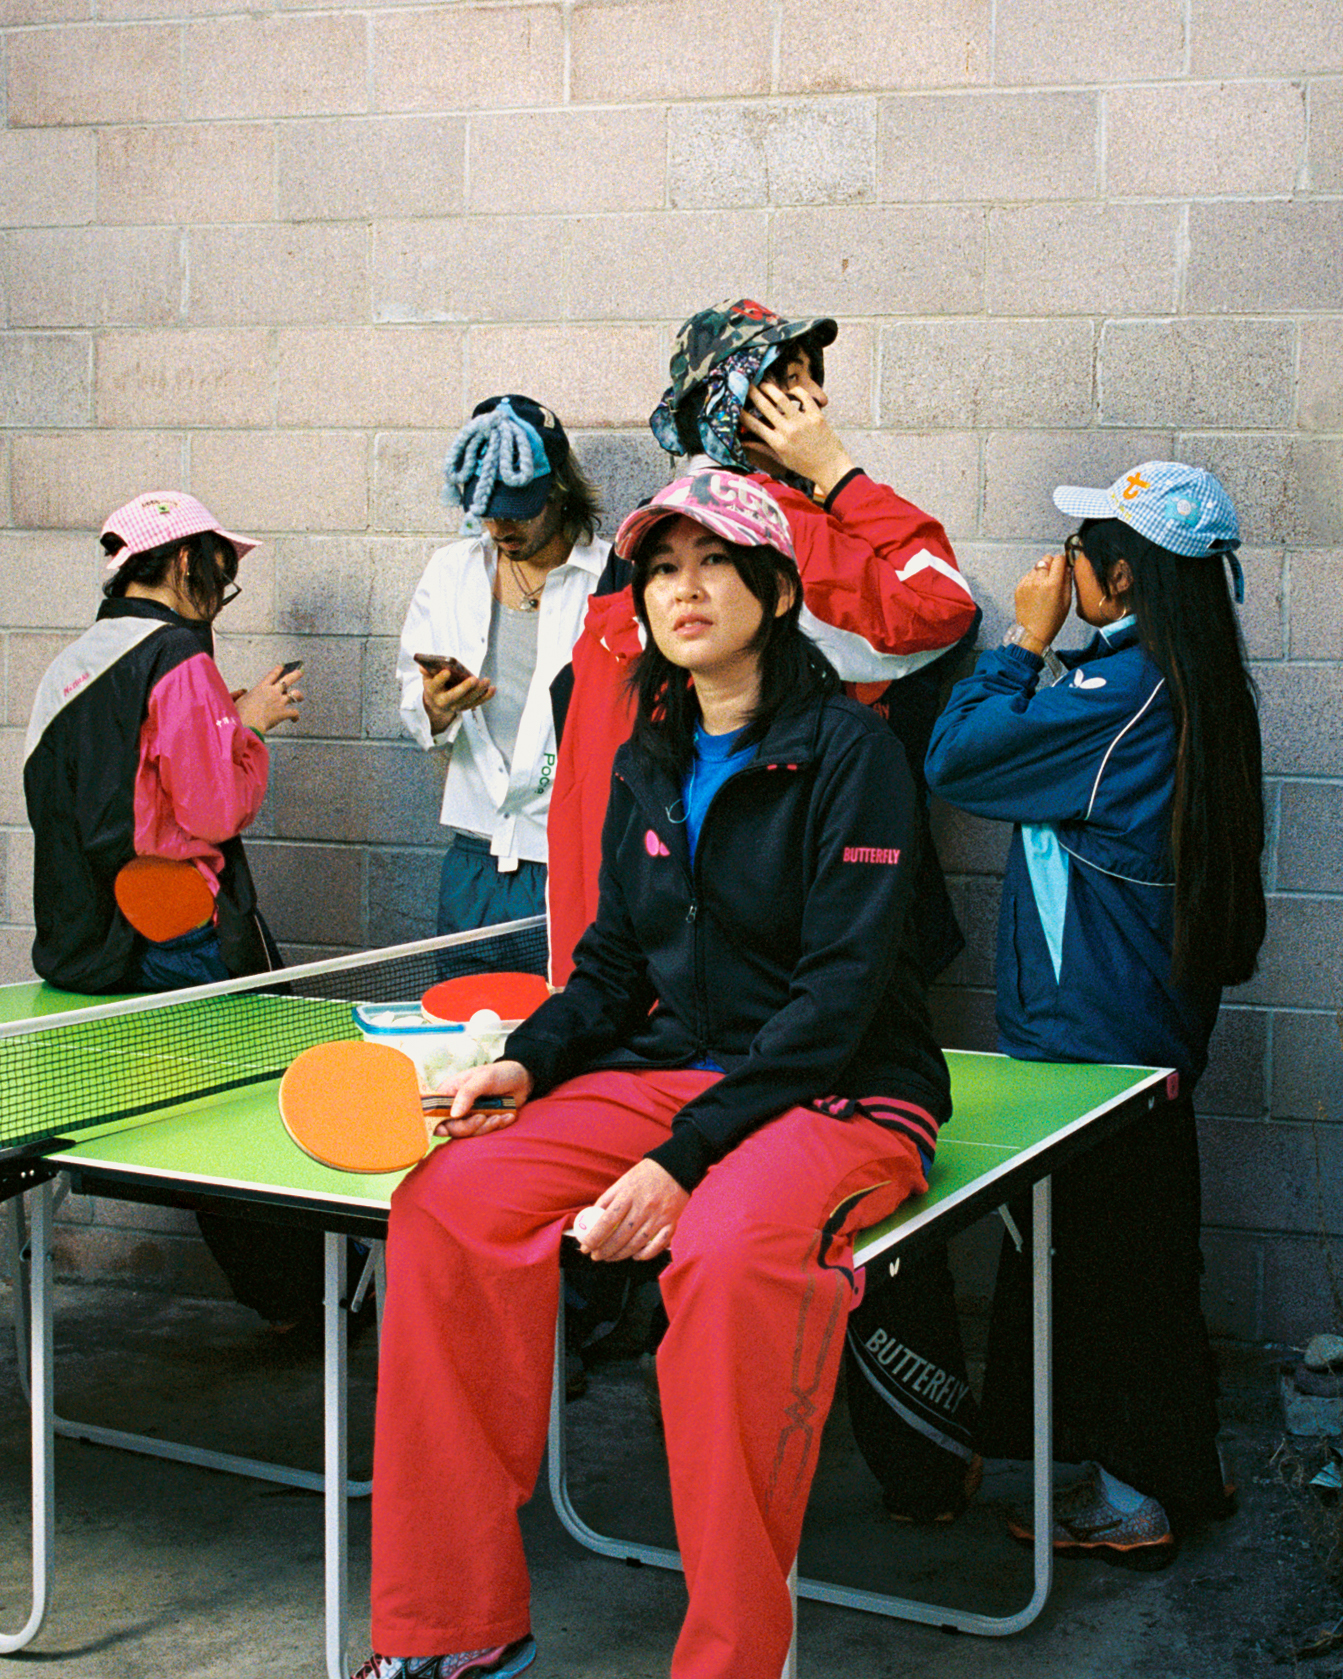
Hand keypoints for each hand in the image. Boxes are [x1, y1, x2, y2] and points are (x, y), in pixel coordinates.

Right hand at [234, 664, 302, 734]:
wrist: (248, 722)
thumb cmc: (240, 713)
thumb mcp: (238, 699)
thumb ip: (241, 694)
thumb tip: (243, 691)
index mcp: (261, 687)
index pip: (272, 675)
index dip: (278, 670)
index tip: (282, 666)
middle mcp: (273, 692)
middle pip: (288, 679)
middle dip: (296, 674)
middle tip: (300, 671)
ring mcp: (280, 701)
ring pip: (295, 694)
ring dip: (299, 696)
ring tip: (301, 697)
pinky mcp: (284, 712)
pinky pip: (294, 713)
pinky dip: (295, 716)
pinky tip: (294, 719)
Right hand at [421, 665, 494, 736]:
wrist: (436, 703)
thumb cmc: (434, 684)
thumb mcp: (427, 678)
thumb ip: (426, 671)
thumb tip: (424, 666)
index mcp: (432, 692)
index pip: (435, 685)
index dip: (440, 679)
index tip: (447, 671)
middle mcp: (444, 701)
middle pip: (454, 696)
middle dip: (465, 688)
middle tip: (474, 679)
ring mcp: (455, 706)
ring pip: (468, 700)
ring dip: (479, 691)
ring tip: (486, 681)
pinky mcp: (465, 707)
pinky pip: (476, 703)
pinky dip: (485, 697)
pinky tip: (493, 689)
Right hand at [432, 1059, 532, 1138]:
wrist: (523, 1079)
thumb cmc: (500, 1073)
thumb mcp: (483, 1078)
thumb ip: (467, 1094)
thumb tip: (453, 1114)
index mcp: (450, 1092)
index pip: (434, 1111)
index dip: (436, 1123)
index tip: (444, 1131)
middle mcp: (457, 1105)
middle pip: (452, 1127)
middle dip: (468, 1126)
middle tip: (483, 1117)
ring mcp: (470, 1115)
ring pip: (469, 1132)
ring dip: (485, 1127)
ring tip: (499, 1117)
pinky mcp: (483, 1122)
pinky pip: (484, 1133)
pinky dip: (496, 1127)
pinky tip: (507, 1117)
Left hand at [574, 1159, 688, 1262]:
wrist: (676, 1167)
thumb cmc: (645, 1175)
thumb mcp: (623, 1181)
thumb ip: (607, 1199)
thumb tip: (592, 1216)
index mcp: (629, 1194)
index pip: (608, 1221)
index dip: (594, 1237)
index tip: (585, 1246)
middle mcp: (644, 1207)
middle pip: (621, 1236)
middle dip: (605, 1250)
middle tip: (595, 1255)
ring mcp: (659, 1216)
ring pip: (638, 1244)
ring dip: (621, 1255)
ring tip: (609, 1257)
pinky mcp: (672, 1222)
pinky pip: (659, 1244)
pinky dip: (646, 1254)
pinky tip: (636, 1256)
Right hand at [739, 381, 854, 494]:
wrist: (831, 468)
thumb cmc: (805, 466)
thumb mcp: (782, 460)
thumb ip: (763, 449)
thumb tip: (745, 442)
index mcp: (777, 443)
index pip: (754, 425)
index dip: (742, 413)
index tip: (736, 405)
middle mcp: (788, 431)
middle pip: (765, 406)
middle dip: (753, 393)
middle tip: (747, 384)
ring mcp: (802, 421)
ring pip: (782, 398)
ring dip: (770, 388)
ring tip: (764, 384)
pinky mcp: (816, 415)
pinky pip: (803, 397)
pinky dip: (796, 391)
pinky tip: (791, 391)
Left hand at [1012, 553, 1073, 652]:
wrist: (1033, 633)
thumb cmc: (1052, 620)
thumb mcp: (1067, 601)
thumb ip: (1067, 580)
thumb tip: (1067, 567)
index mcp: (1053, 584)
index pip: (1059, 559)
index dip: (1063, 561)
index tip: (1065, 565)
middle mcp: (1038, 581)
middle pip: (1046, 559)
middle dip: (1052, 564)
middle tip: (1055, 575)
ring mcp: (1026, 583)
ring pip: (1037, 566)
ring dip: (1042, 571)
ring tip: (1045, 585)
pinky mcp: (1019, 587)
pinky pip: (1028, 575)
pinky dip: (1034, 578)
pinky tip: (1037, 590)